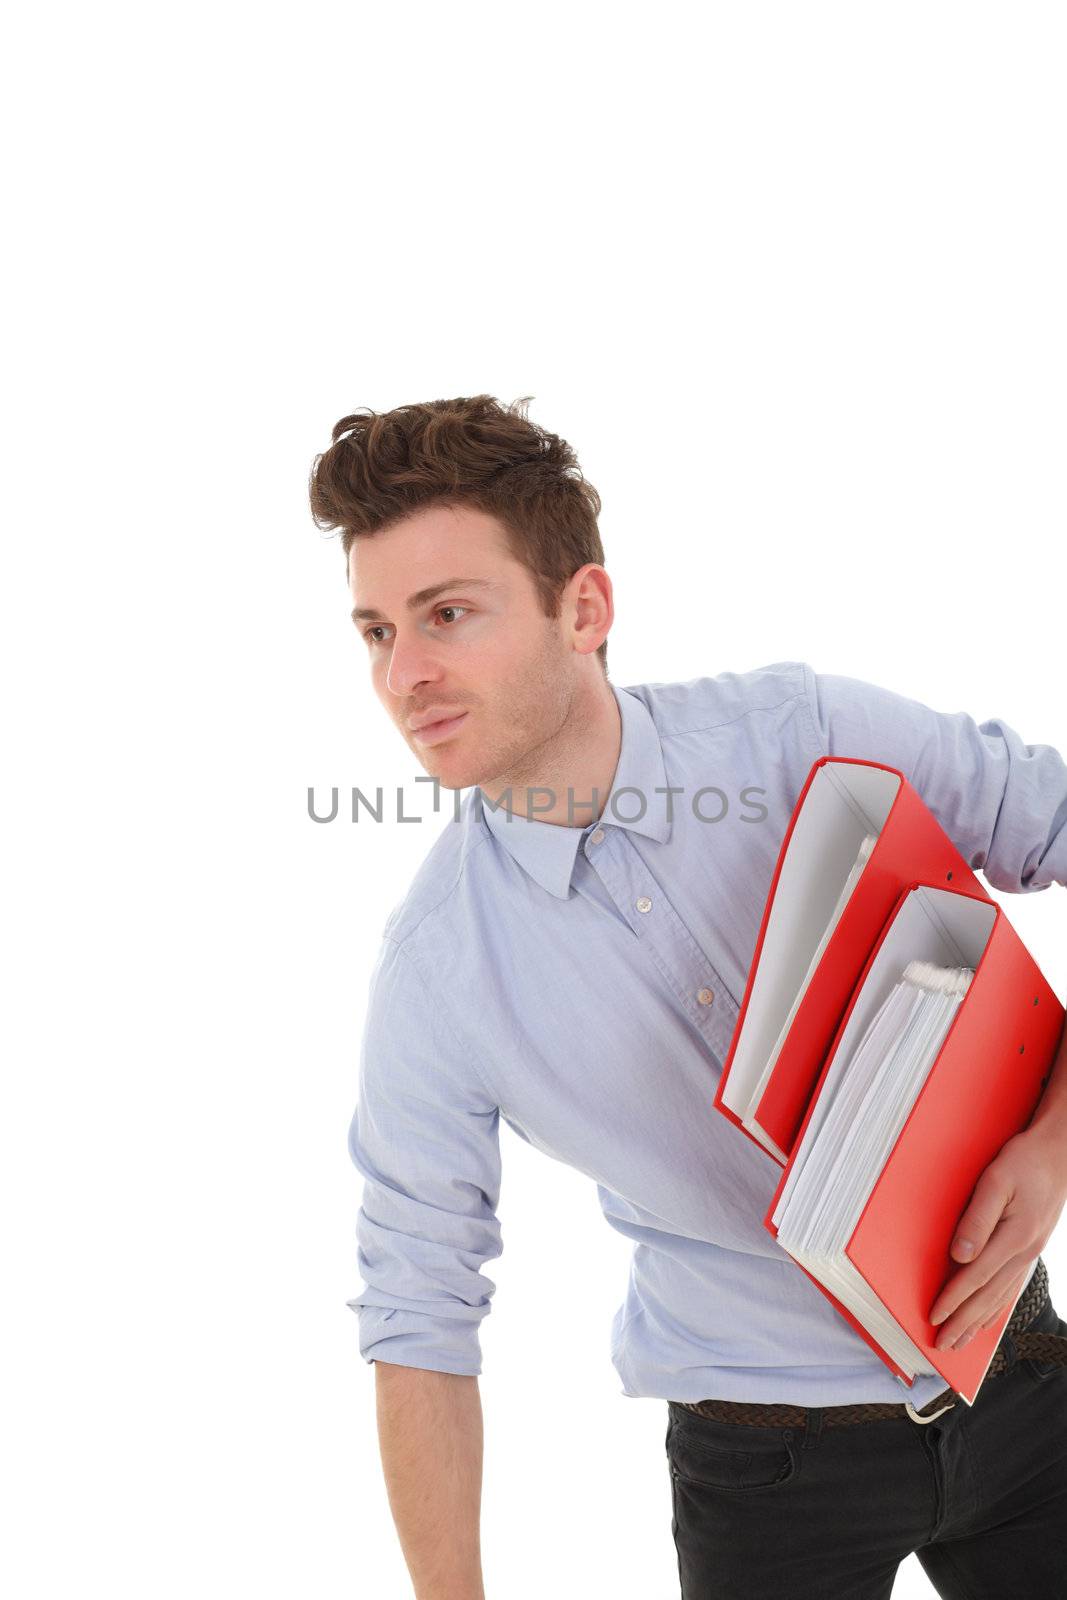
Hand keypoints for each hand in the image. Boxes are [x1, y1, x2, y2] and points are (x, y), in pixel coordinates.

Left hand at [928, 1125, 1066, 1350]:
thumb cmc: (1024, 1162)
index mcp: (1014, 1237)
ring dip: (978, 1321)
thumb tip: (959, 1255)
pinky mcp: (1030, 1249)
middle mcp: (1024, 1251)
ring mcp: (1030, 1253)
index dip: (953, 1300)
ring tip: (960, 1342)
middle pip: (988, 1296)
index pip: (975, 1277)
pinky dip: (996, 1308)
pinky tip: (987, 1318)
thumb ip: (976, 1219)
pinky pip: (1010, 1286)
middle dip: (963, 1323)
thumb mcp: (995, 1180)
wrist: (1057, 1155)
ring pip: (1000, 1297)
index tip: (934, 1317)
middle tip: (942, 1345)